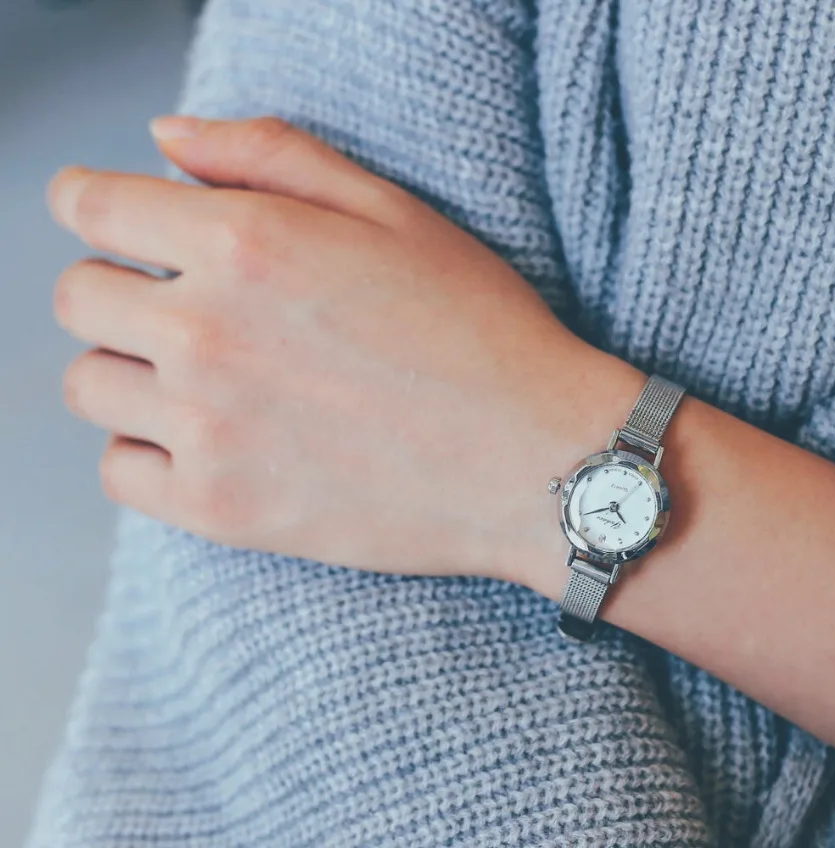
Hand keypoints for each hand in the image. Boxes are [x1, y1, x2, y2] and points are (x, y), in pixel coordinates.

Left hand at [48, 116, 645, 577]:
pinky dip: (145, 450)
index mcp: (245, 245)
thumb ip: (270, 156)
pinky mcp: (221, 510)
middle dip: (119, 286)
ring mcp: (208, 429)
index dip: (92, 203)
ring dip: (129, 368)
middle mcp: (208, 334)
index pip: (89, 206)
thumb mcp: (394, 211)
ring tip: (202, 375)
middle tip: (183, 303)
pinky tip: (206, 438)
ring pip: (88, 384)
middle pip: (79, 297)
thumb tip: (163, 140)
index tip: (113, 218)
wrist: (537, 459)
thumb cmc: (481, 331)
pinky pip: (119, 471)